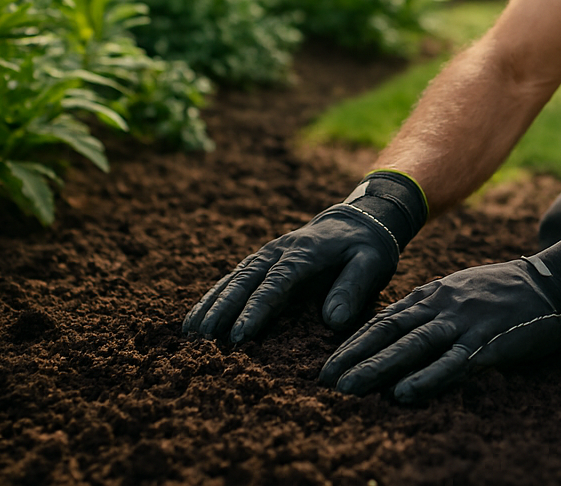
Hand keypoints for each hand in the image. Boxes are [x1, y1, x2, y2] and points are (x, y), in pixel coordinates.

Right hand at [183, 170, 426, 342]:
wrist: (359, 219)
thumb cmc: (366, 247)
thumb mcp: (371, 264)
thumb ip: (353, 288)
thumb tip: (333, 321)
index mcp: (305, 254)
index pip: (276, 284)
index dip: (256, 310)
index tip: (239, 336)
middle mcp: (279, 252)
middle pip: (244, 281)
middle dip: (221, 310)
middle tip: (202, 341)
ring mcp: (267, 254)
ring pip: (232, 279)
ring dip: (210, 305)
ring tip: (189, 334)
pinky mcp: (261, 260)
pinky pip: (232, 278)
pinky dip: (213, 297)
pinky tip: (196, 319)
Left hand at [319, 259, 560, 403]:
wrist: (546, 280)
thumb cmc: (497, 291)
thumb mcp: (455, 290)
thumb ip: (427, 309)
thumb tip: (391, 333)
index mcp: (431, 294)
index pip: (384, 320)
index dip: (354, 343)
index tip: (328, 365)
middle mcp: (442, 306)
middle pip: (390, 333)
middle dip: (356, 358)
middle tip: (326, 381)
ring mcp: (464, 323)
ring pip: (413, 347)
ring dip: (379, 367)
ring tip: (350, 388)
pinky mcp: (488, 342)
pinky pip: (453, 362)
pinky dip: (427, 378)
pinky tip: (404, 394)